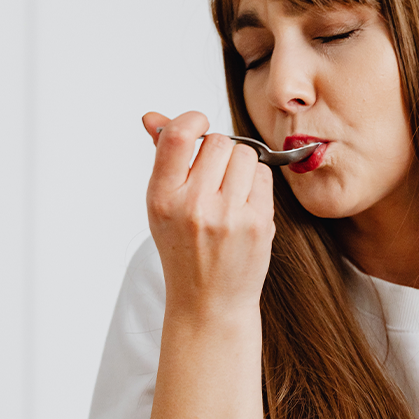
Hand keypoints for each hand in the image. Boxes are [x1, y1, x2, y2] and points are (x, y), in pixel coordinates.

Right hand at [143, 111, 274, 320]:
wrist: (209, 302)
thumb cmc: (184, 248)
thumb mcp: (162, 205)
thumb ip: (163, 158)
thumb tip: (153, 117)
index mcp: (162, 197)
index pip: (178, 136)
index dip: (193, 120)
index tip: (198, 125)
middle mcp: (193, 206)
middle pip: (219, 141)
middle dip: (219, 150)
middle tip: (213, 175)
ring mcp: (228, 216)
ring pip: (246, 154)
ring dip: (240, 164)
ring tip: (229, 190)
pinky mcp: (257, 223)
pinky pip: (264, 175)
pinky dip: (256, 182)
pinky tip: (244, 203)